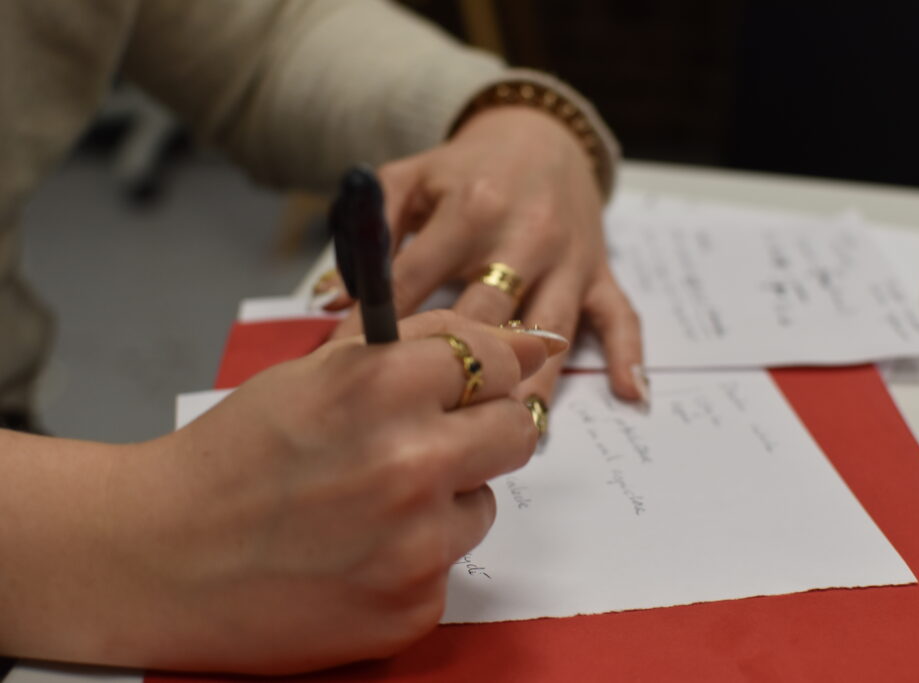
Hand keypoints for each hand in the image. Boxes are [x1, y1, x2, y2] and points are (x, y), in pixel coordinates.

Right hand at [1, 311, 551, 672]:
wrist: (160, 556)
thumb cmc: (236, 453)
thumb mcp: (321, 371)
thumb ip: (429, 342)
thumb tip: (531, 342)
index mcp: (386, 388)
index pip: (496, 362)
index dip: (478, 372)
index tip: (462, 385)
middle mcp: (412, 464)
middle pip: (517, 431)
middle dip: (480, 429)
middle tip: (424, 441)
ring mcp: (416, 544)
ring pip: (482, 503)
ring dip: (445, 498)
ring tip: (367, 504)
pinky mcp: (412, 607)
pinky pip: (448, 565)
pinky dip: (415, 557)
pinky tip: (355, 553)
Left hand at [327, 106, 644, 405]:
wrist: (539, 137)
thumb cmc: (465, 169)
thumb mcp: (410, 179)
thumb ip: (369, 235)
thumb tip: (327, 300)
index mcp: (472, 208)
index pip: (416, 281)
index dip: (378, 327)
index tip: (350, 371)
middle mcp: (525, 235)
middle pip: (486, 316)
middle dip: (452, 369)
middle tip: (419, 424)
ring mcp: (568, 258)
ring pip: (548, 330)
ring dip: (529, 384)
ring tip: (506, 435)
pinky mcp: (599, 271)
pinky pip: (620, 315)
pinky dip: (629, 354)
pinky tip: (632, 395)